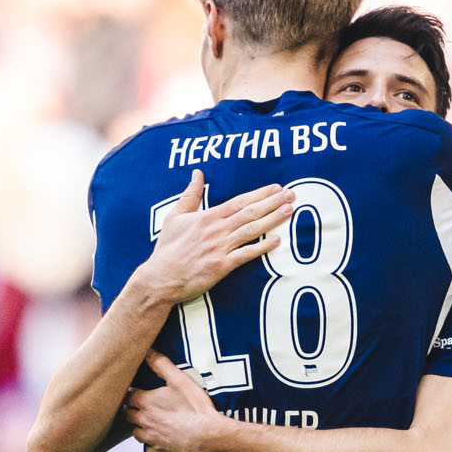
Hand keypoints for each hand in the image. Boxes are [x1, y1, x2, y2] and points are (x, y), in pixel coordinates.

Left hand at [123, 351, 232, 451]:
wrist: (210, 437)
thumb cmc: (196, 408)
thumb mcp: (180, 380)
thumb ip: (161, 364)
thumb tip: (147, 350)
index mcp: (146, 402)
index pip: (128, 395)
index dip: (131, 392)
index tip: (135, 390)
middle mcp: (144, 421)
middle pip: (128, 414)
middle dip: (132, 408)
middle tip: (140, 404)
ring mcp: (151, 438)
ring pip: (135, 432)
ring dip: (139, 426)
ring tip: (148, 421)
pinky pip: (148, 449)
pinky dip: (151, 444)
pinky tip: (159, 439)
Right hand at [129, 171, 295, 305]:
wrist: (160, 278)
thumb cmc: (167, 248)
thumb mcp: (174, 216)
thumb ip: (190, 194)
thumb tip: (197, 173)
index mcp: (207, 216)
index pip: (239, 201)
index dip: (260, 193)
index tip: (276, 187)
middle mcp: (216, 230)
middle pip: (250, 212)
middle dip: (273, 202)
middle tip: (291, 194)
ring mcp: (220, 248)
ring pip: (252, 229)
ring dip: (273, 219)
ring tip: (289, 210)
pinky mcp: (222, 266)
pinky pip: (247, 254)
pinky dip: (263, 247)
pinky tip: (278, 240)